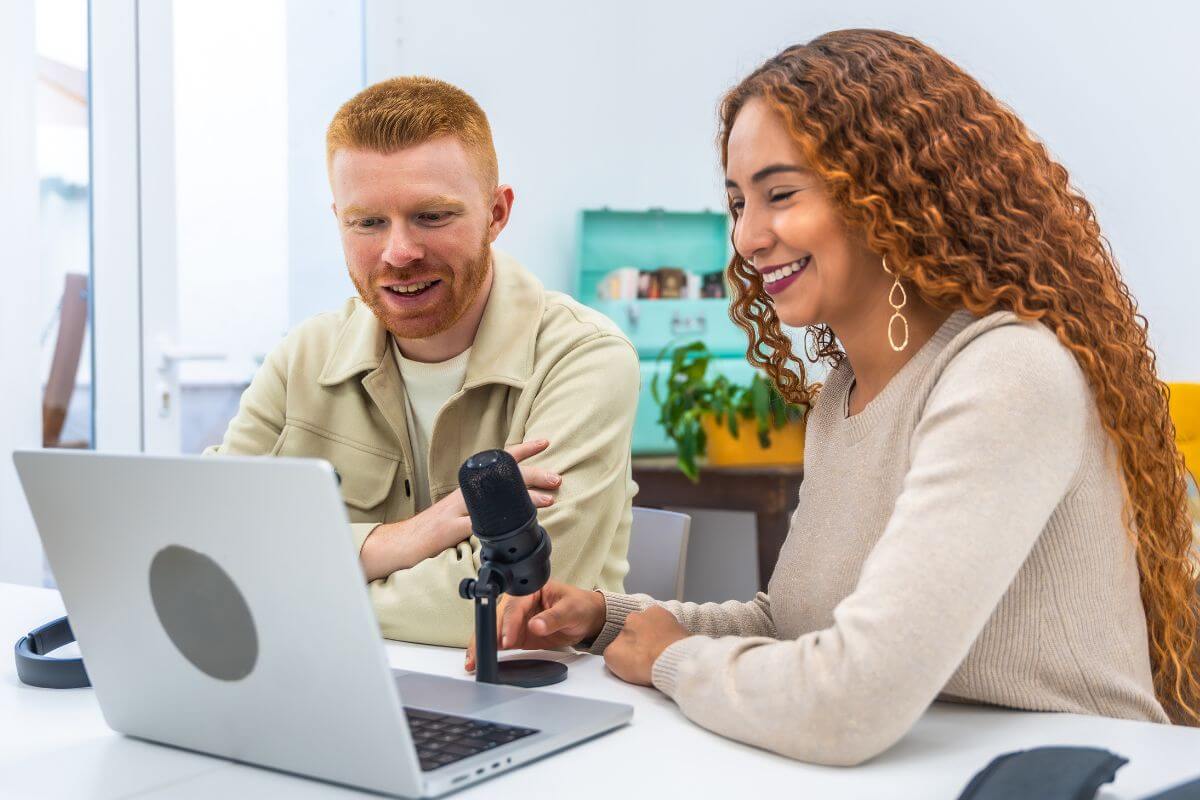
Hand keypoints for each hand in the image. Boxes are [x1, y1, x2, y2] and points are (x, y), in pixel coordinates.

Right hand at [360, 439, 559, 580]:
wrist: (403, 542)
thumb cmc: (436, 528)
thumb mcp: (464, 510)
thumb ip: (486, 504)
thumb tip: (518, 501)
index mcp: (470, 485)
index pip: (498, 460)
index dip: (523, 450)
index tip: (545, 442)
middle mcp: (465, 491)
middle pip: (503, 475)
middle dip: (534, 474)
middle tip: (557, 477)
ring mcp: (457, 509)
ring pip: (495, 496)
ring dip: (525, 497)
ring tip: (548, 499)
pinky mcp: (450, 529)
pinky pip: (477, 523)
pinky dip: (496, 523)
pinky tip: (513, 525)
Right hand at [465, 580, 605, 672]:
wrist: (587, 618)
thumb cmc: (580, 606)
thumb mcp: (571, 610)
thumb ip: (553, 618)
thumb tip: (536, 625)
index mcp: (529, 589)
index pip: (515, 607)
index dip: (508, 624)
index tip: (506, 640)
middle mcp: (518, 603)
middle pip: (497, 618)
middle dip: (486, 636)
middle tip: (479, 654)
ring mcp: (516, 620)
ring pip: (493, 631)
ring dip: (482, 645)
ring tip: (473, 661)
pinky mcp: (517, 634)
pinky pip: (500, 642)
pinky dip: (490, 651)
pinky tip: (481, 661)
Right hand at [603, 606, 688, 686]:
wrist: (674, 663)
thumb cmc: (642, 659)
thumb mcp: (612, 657)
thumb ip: (612, 648)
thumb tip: (618, 648)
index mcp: (632, 616)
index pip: (627, 630)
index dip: (629, 645)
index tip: (633, 657)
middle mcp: (652, 611)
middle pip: (645, 628)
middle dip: (646, 639)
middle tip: (647, 658)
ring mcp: (671, 619)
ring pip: (661, 631)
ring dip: (660, 641)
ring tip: (661, 659)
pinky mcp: (686, 630)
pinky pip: (676, 638)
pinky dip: (674, 646)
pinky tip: (672, 658)